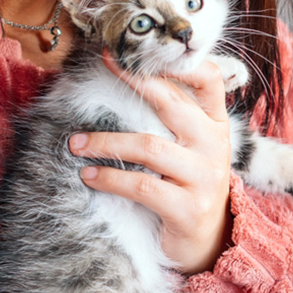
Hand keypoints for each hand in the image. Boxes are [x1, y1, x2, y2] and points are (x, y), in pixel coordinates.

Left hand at [69, 52, 232, 272]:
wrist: (211, 241)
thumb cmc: (191, 185)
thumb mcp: (194, 147)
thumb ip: (177, 117)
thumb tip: (131, 77)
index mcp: (216, 124)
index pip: (208, 78)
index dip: (174, 61)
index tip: (133, 51)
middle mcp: (214, 145)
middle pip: (171, 103)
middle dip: (133, 80)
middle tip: (102, 67)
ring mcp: (204, 177)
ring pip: (149, 146)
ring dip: (105, 142)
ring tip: (76, 143)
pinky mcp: (189, 208)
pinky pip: (141, 186)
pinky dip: (109, 178)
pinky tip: (89, 175)